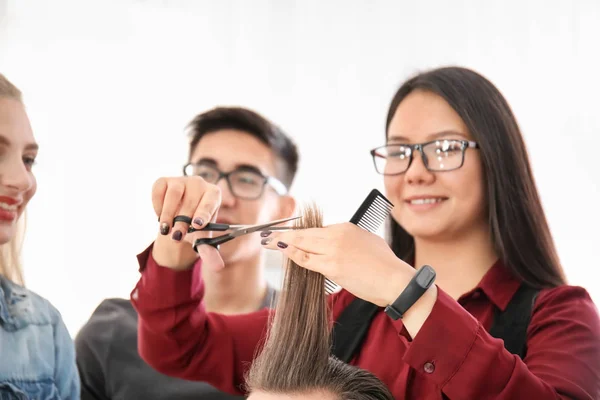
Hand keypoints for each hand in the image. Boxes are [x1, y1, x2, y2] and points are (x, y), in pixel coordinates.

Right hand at [151, 176, 223, 270]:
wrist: (178, 217)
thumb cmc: (194, 226)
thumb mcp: (201, 239)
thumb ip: (209, 252)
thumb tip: (219, 268)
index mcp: (214, 194)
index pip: (211, 200)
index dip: (204, 212)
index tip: (197, 225)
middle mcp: (199, 184)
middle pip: (191, 201)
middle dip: (183, 222)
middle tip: (176, 236)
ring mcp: (181, 180)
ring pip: (174, 195)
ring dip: (168, 214)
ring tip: (165, 230)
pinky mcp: (164, 180)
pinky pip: (159, 190)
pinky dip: (158, 205)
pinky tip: (160, 216)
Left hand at [261, 222, 414, 306]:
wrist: (395, 280)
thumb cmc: (385, 265)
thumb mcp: (367, 241)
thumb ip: (349, 239)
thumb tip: (335, 243)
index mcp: (345, 227)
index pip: (316, 229)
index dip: (300, 233)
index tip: (287, 234)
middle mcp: (337, 235)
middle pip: (304, 233)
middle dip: (284, 234)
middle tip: (268, 235)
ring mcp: (333, 250)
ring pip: (302, 244)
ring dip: (282, 242)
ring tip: (268, 242)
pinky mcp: (331, 266)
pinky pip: (306, 259)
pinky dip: (292, 254)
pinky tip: (282, 251)